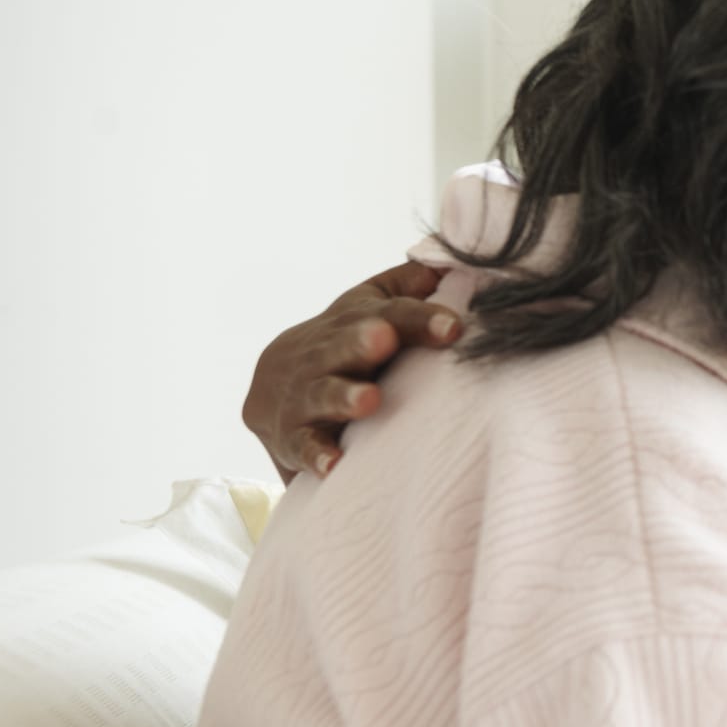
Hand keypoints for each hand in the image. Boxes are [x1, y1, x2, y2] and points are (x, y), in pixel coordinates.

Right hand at [242, 262, 458, 482]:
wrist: (273, 388)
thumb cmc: (344, 343)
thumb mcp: (371, 307)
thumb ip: (407, 288)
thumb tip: (451, 261)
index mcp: (352, 320)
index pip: (389, 313)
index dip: (419, 318)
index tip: (453, 326)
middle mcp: (323, 353)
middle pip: (343, 345)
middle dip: (362, 341)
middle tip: (383, 339)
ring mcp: (303, 395)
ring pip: (321, 393)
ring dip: (344, 396)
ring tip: (369, 400)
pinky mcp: (290, 437)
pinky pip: (303, 446)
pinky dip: (317, 454)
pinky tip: (334, 464)